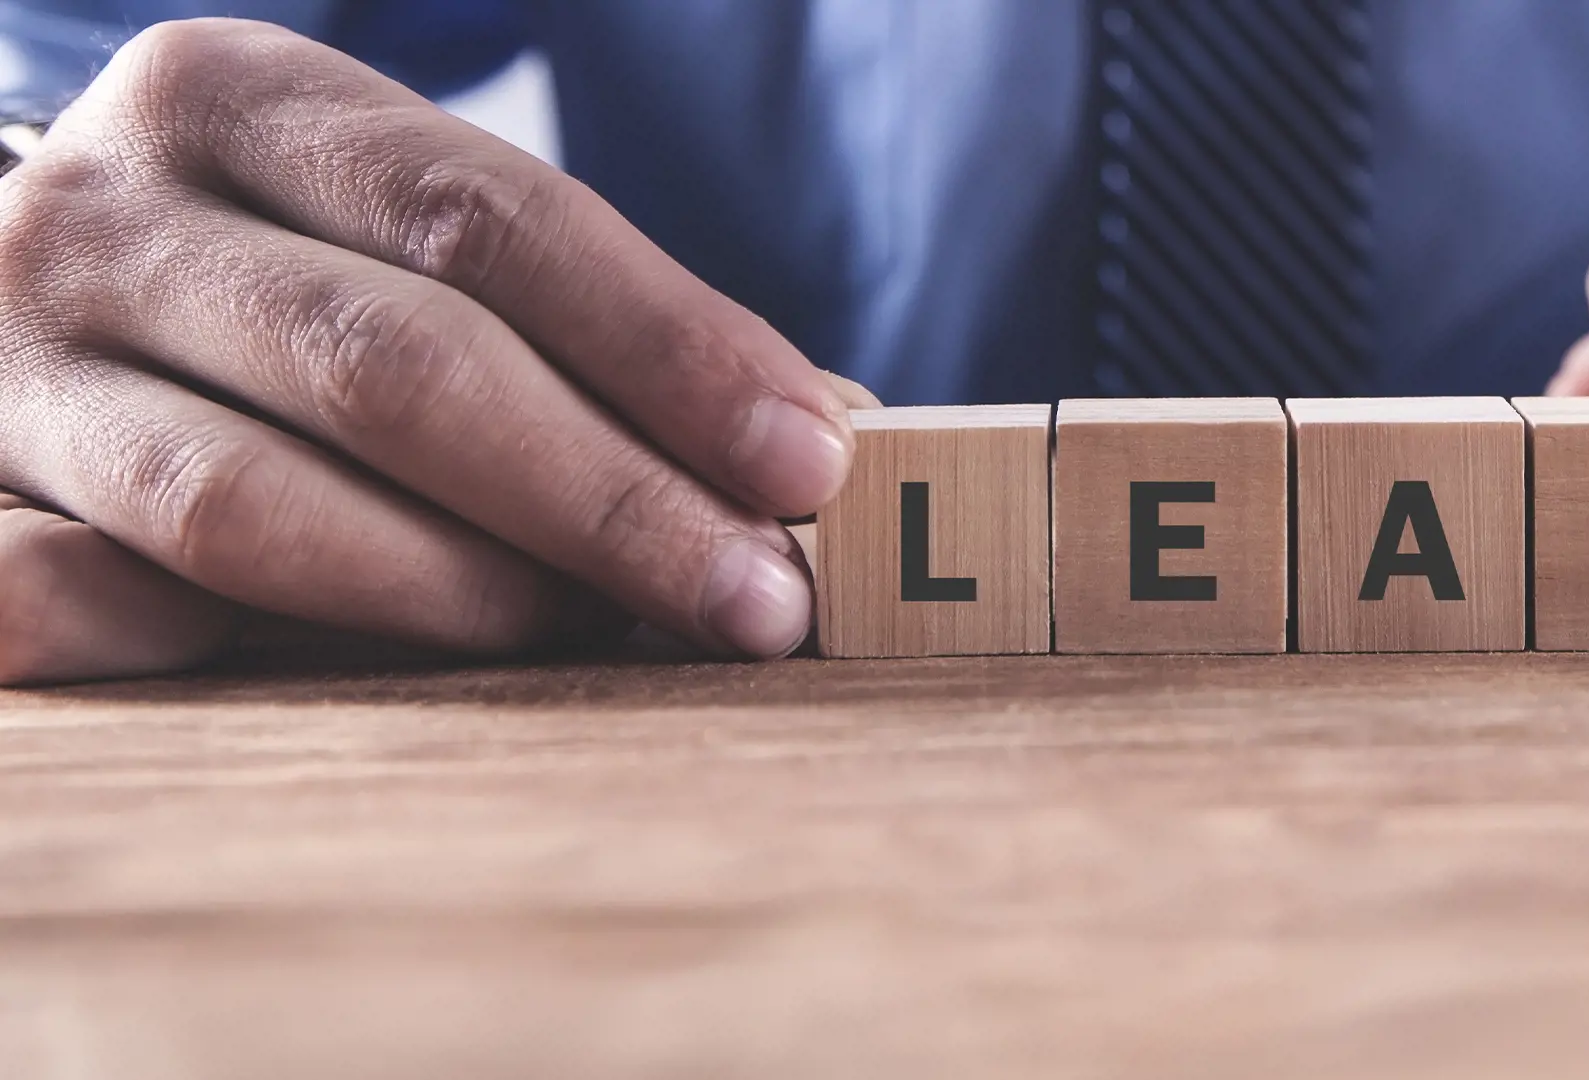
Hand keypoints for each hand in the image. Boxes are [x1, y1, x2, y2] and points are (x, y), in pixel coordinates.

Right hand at [0, 19, 877, 685]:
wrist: (31, 289)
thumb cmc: (280, 273)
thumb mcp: (408, 235)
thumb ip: (592, 322)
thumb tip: (826, 435)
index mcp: (235, 99)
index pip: (485, 217)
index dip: (668, 348)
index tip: (813, 461)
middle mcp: (101, 219)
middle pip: (392, 366)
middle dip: (607, 499)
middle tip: (759, 598)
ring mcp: (11, 377)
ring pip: (257, 511)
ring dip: (473, 596)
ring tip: (613, 636)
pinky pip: (98, 619)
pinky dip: (266, 662)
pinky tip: (403, 681)